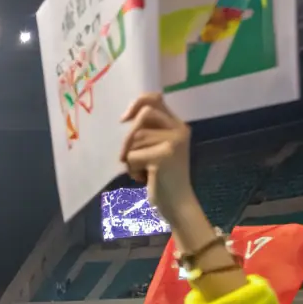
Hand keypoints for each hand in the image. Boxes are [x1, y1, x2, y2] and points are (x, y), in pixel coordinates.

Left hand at [119, 93, 193, 227]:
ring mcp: (173, 142)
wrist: (178, 204)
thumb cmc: (164, 178)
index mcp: (178, 125)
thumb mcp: (159, 149)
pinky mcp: (163, 156)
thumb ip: (149, 132)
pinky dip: (132, 170)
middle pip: (142, 117)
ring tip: (143, 171)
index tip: (123, 120)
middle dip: (128, 138)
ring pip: (135, 140)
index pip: (156, 99)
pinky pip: (133, 156)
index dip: (137, 103)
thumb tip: (126, 118)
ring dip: (131, 158)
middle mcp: (179, 130)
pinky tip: (144, 178)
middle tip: (125, 157)